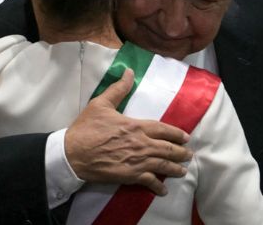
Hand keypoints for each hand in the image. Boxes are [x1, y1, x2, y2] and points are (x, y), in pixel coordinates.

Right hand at [65, 69, 192, 195]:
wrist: (74, 154)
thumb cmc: (87, 128)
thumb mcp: (101, 103)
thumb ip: (118, 89)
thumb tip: (129, 72)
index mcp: (136, 126)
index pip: (163, 129)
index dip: (176, 133)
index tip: (186, 137)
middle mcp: (141, 144)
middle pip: (167, 149)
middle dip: (181, 152)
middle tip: (189, 154)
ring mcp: (137, 161)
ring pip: (162, 165)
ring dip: (175, 168)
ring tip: (183, 170)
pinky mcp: (130, 176)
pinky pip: (149, 182)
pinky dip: (158, 187)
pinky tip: (163, 190)